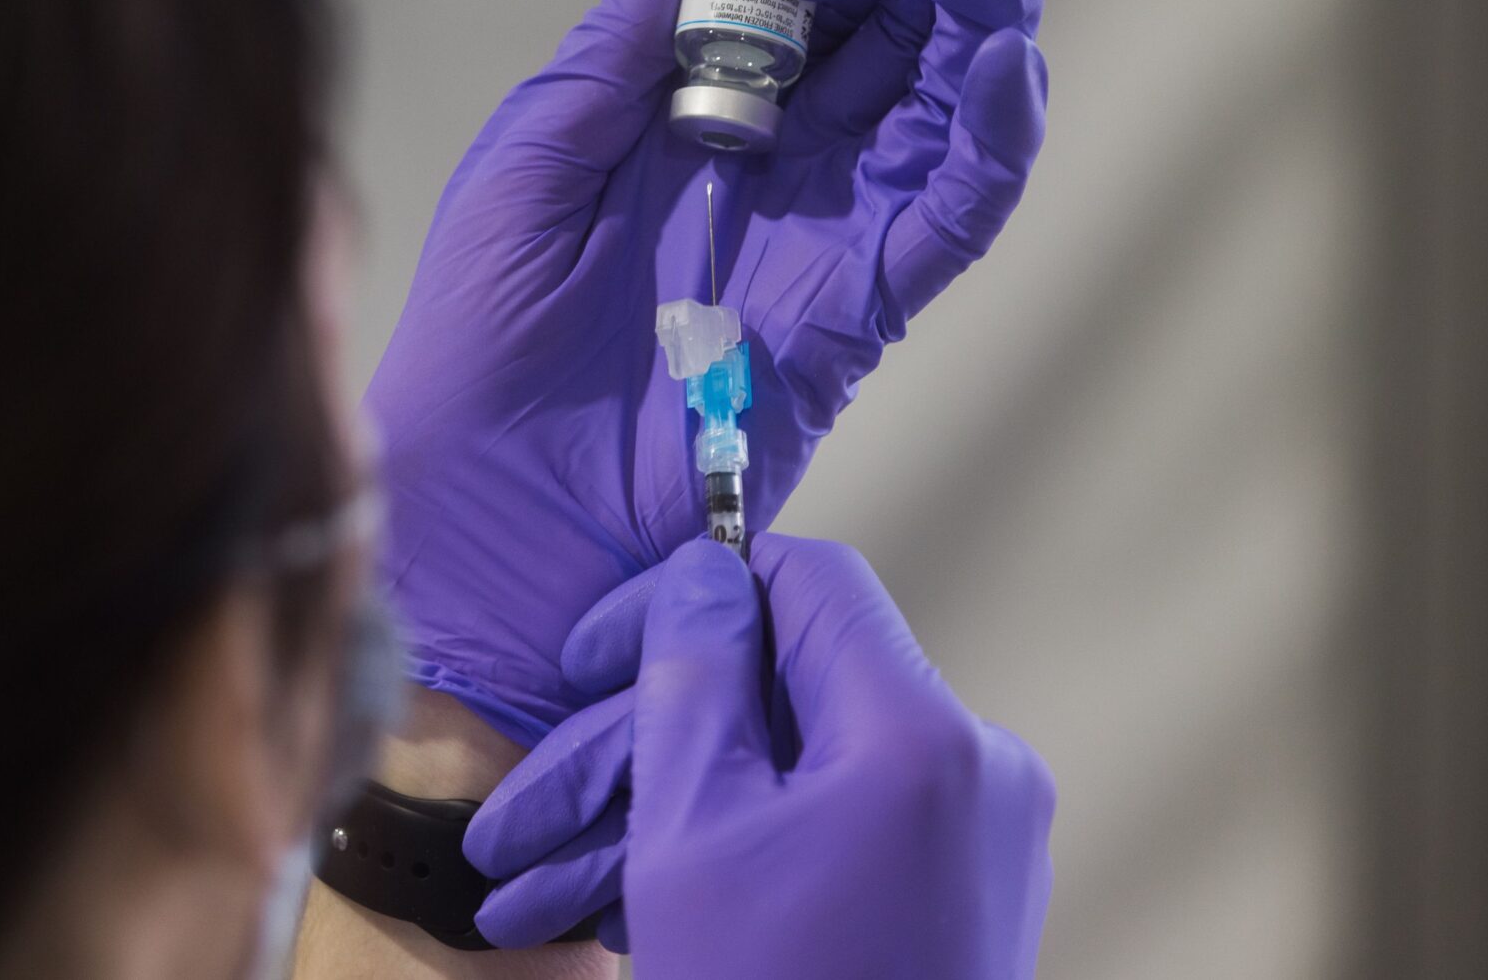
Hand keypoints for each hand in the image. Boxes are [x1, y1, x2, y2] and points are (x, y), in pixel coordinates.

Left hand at [371, 0, 1047, 742]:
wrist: (482, 515)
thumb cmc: (476, 340)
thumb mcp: (532, 160)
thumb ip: (621, 38)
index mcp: (692, 119)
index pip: (800, 1)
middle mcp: (779, 168)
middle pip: (893, 37)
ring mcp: (828, 237)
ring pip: (945, 109)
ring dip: (981, 17)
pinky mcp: (859, 314)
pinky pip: (953, 219)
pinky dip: (995, 140)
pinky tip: (1004, 62)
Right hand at [465, 535, 1054, 974]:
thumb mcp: (692, 833)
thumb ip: (691, 678)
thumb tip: (702, 573)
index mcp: (916, 731)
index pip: (804, 582)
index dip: (687, 597)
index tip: (590, 655)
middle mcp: (967, 770)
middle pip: (776, 697)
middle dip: (631, 751)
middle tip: (520, 819)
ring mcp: (967, 844)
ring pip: (785, 782)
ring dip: (652, 823)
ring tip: (527, 899)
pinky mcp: (949, 904)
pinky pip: (825, 841)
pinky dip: (726, 862)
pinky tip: (608, 915)